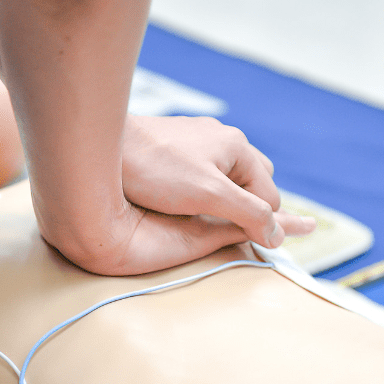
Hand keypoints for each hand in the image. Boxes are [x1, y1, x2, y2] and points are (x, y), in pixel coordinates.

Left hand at [121, 116, 314, 252]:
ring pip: (229, 178)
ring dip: (227, 199)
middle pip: (254, 184)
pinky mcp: (176, 147)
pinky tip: (185, 201)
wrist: (105, 146)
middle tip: (229, 229)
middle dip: (248, 207)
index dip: (261, 223)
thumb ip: (249, 213)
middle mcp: (223, 139)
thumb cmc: (155, 169)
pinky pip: (205, 171)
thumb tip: (278, 234)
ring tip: (207, 217)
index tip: (248, 244)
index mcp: (238, 147)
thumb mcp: (210, 195)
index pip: (269, 197)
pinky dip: (204, 189)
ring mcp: (198, 140)